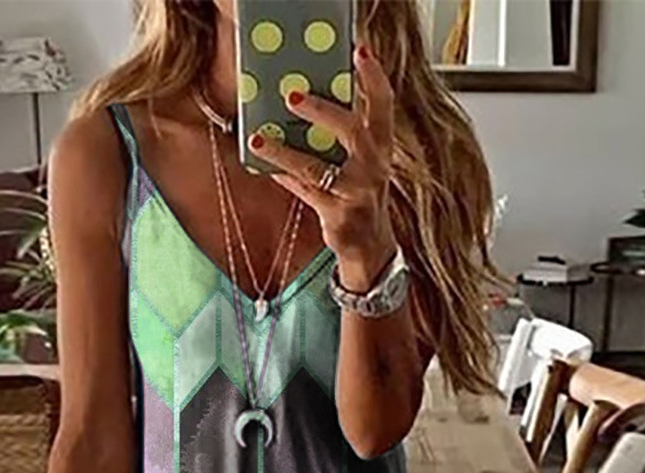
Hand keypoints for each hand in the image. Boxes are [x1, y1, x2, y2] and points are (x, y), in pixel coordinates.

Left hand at [250, 42, 396, 290]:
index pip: (384, 106)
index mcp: (382, 147)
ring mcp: (357, 193)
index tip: (360, 51)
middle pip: (353, 131)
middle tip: (293, 95)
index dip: (374, 78)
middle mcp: (374, 168)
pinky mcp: (339, 216)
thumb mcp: (361, 161)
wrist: (370, 248)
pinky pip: (306, 191)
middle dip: (323, 110)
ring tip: (260, 137)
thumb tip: (302, 100)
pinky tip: (266, 163)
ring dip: (286, 151)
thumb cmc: (360, 195)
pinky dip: (285, 176)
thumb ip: (342, 134)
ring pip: (318, 167)